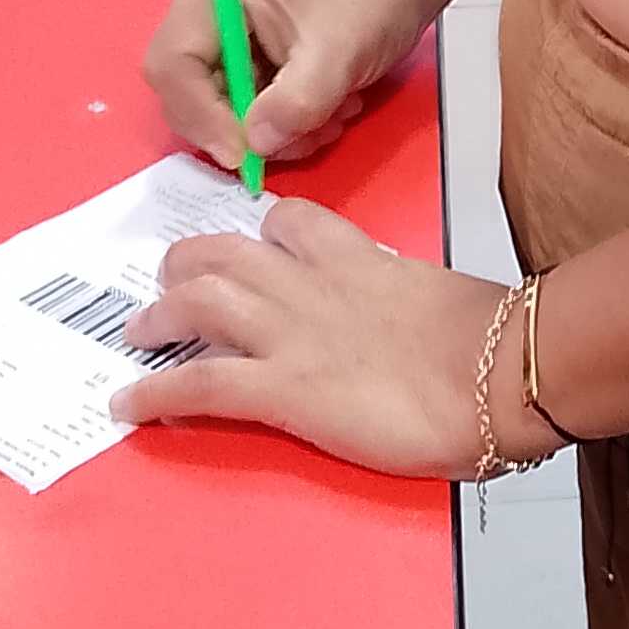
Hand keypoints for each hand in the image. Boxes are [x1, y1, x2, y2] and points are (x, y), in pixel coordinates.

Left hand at [115, 204, 551, 476]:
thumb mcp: (444, 299)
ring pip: (198, 301)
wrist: (501, 374)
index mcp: (358, 259)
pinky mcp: (282, 389)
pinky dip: (154, 392)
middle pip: (226, 253)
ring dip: (159, 316)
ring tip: (140, 333)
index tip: (249, 244)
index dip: (261, 233)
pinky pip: (198, 382)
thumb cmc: (496, 343)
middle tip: (170, 283)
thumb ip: (410, 302)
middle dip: (188, 263)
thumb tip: (418, 326)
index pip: (292, 222)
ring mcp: (290, 334)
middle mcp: (311, 284)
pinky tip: (128, 405)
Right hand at [143, 0, 440, 171]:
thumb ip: (298, 99)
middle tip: (301, 137)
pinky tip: (332, 111)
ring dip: (278, 134)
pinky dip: (290, 128)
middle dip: (244, 129)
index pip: (174, 66)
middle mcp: (207, 21)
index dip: (200, 115)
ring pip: (224, 117)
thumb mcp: (339, 48)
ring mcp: (229, 48)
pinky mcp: (253, 70)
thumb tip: (256, 144)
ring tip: (333, 117)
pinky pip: (252, 118)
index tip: (245, 153)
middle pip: (189, 98)